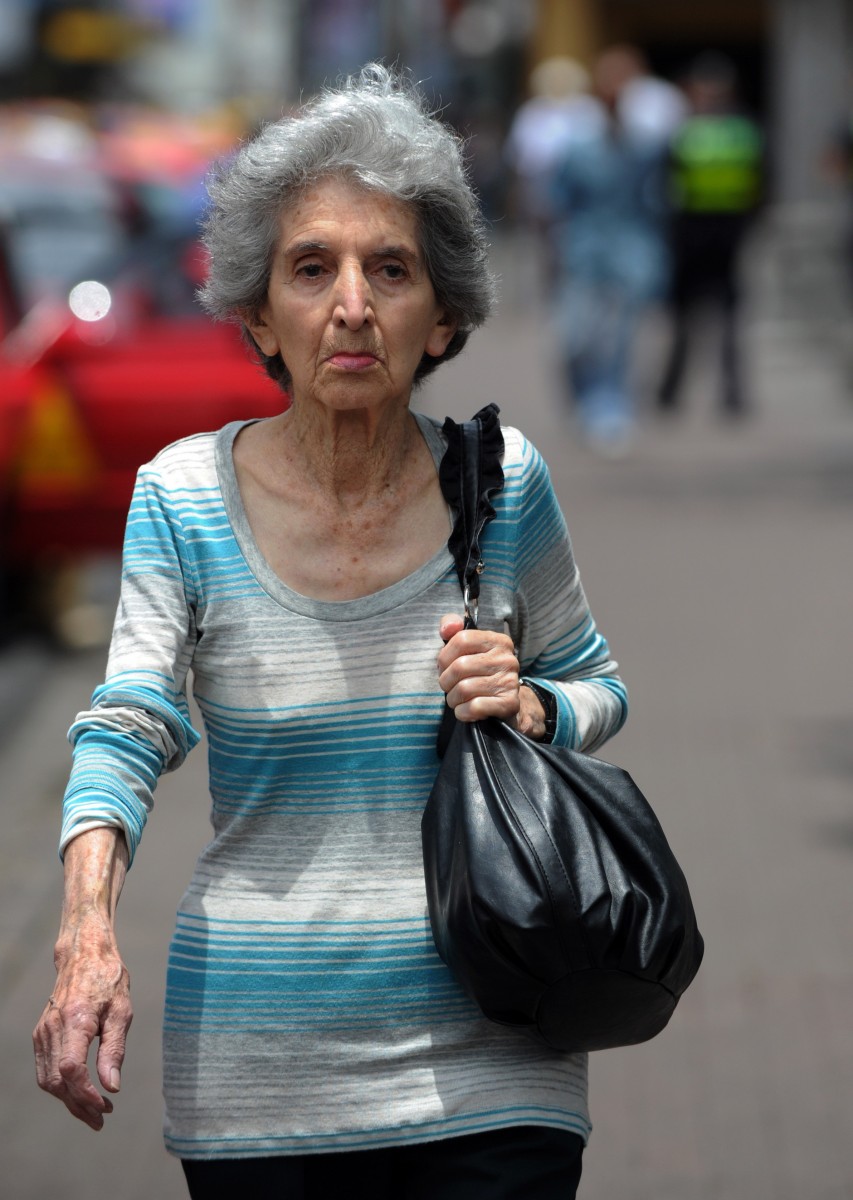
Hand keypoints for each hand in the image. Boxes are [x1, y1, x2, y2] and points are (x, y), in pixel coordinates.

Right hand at [33, 933, 131, 1130]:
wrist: (83, 956)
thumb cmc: (108, 980)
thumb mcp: (121, 1011)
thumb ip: (114, 1050)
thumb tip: (112, 1087)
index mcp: (75, 1019)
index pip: (70, 1068)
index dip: (85, 1093)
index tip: (105, 1104)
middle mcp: (52, 1027)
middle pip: (57, 1081)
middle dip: (78, 1105)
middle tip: (102, 1118)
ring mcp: (42, 1032)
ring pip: (48, 1080)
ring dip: (68, 1101)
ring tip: (94, 1112)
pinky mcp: (41, 1034)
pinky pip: (45, 1069)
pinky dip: (61, 1087)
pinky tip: (80, 1093)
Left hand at [437, 613, 545, 740]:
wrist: (505, 703)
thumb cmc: (480, 673)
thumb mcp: (468, 647)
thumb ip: (452, 629)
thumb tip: (446, 628)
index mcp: (498, 641)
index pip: (461, 639)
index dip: (444, 656)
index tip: (445, 666)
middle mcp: (507, 659)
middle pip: (459, 667)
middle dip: (446, 681)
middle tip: (449, 686)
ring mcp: (510, 681)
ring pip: (464, 689)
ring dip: (453, 699)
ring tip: (457, 699)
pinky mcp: (509, 703)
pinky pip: (474, 707)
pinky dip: (463, 712)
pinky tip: (466, 710)